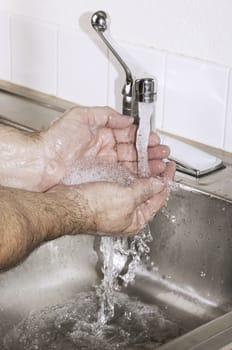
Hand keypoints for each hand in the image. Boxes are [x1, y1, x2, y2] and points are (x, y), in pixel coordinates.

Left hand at [41, 106, 169, 189]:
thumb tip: (126, 119)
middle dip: (150, 151)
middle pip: (132, 151)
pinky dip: (136, 176)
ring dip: (147, 164)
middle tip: (163, 153)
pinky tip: (146, 175)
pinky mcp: (101, 178)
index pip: (127, 135)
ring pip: (131, 164)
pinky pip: (123, 176)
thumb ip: (107, 115)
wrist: (42, 163)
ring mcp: (103, 165)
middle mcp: (103, 150)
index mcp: (100, 134)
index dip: (143, 137)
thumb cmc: (57, 140)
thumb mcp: (82, 116)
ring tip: (161, 164)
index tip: (154, 139)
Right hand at [49, 161, 174, 235]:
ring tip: (147, 157)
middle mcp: (127, 213)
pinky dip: (128, 170)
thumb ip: (145, 190)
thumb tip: (158, 184)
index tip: (170, 168)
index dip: (166, 181)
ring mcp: (115, 204)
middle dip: (155, 174)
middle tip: (160, 159)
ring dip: (142, 170)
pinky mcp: (104, 194)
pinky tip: (129, 161)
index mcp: (136, 219)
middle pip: (147, 192)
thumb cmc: (92, 209)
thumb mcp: (126, 199)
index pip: (159, 199)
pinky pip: (122, 180)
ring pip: (135, 184)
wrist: (68, 204)